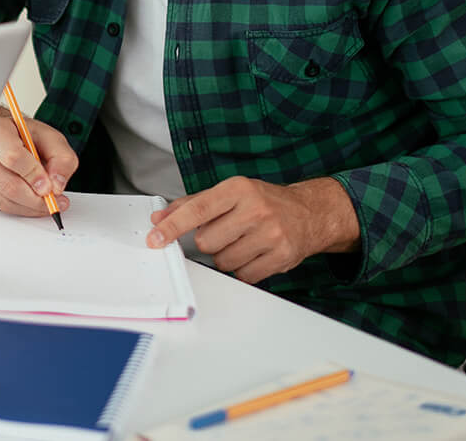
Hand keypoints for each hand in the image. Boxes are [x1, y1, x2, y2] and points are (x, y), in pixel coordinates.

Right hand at [0, 107, 77, 216]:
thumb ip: (61, 157)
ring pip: (3, 200)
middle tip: (54, 200)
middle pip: (8, 185)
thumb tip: (57, 185)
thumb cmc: (20, 134)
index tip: (50, 186)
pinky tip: (30, 201)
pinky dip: (19, 208)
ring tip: (46, 202)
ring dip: (29, 207)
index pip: (13, 157)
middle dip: (36, 199)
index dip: (34, 175)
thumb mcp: (48, 136)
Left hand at [145, 175, 359, 283]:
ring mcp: (271, 235)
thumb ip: (192, 205)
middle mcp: (256, 210)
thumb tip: (160, 218)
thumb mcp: (230, 193)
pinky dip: (243, 269)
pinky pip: (243, 275)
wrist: (310, 213)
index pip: (197, 209)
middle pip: (207, 241)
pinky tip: (254, 253)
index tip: (155, 238)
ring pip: (223, 261)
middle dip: (209, 242)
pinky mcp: (281, 257)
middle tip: (226, 232)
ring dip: (226, 257)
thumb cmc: (264, 201)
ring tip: (243, 241)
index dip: (172, 226)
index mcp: (239, 189)